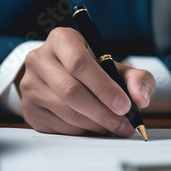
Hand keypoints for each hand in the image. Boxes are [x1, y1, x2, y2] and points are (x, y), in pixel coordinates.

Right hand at [18, 27, 154, 135]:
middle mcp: (39, 59)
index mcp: (62, 39)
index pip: (79, 63)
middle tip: (124, 124)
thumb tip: (140, 98)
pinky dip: (83, 131)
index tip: (124, 106)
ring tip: (114, 127)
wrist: (66, 77)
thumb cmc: (95, 70)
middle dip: (103, 112)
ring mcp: (30, 85)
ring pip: (66, 112)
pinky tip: (95, 127)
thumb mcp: (120, 68)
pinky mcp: (29, 109)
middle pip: (71, 91)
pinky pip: (59, 126)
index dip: (104, 87)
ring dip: (96, 125)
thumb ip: (138, 78)